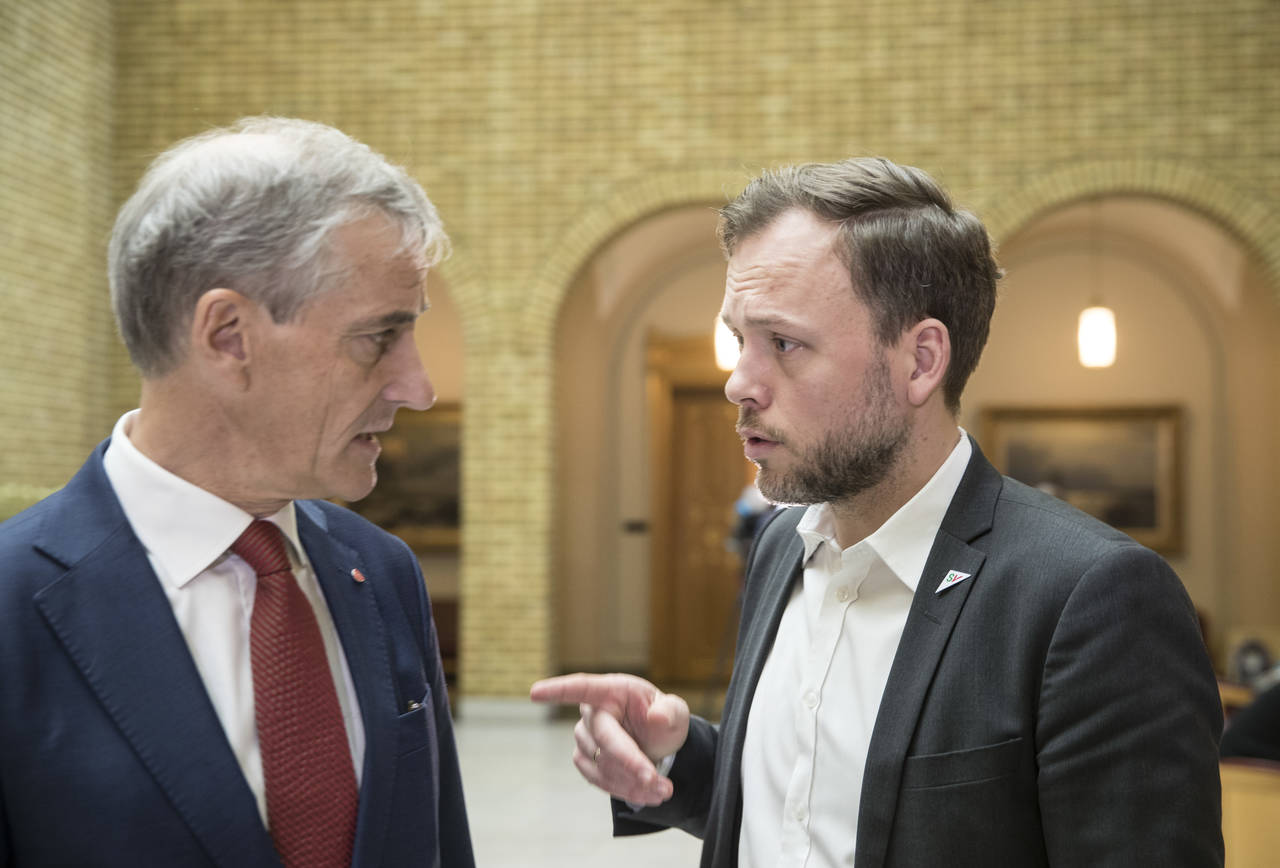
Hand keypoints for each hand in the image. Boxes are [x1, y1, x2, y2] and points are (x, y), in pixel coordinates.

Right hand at [530, 672, 689, 805]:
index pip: (581, 687)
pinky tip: (645, 794)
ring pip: (603, 765)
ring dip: (634, 782)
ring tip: (663, 790)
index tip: (535, 693)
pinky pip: (599, 779)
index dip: (558, 691)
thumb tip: (656, 717)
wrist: (659, 743)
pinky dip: (624, 790)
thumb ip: (670, 712)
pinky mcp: (584, 759)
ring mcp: (585, 737)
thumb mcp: (675, 712)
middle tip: (661, 785)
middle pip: (604, 740)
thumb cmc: (663, 718)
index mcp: (612, 690)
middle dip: (632, 764)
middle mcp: (593, 712)